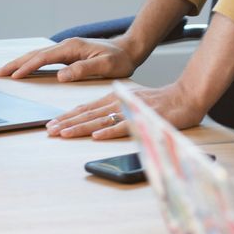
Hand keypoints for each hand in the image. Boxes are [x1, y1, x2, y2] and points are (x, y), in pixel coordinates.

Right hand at [0, 36, 138, 80]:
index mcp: (72, 48)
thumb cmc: (119, 59)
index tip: (14, 75)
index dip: (27, 67)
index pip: (44, 58)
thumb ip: (83, 69)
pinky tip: (25, 68)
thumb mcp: (105, 66)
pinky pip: (44, 58)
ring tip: (5, 71)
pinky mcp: (68, 54)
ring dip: (20, 62)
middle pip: (35, 54)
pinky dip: (31, 62)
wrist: (129, 50)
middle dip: (16, 63)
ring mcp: (66, 49)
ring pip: (38, 55)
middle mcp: (66, 46)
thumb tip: (60, 75)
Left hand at [45, 81, 207, 139]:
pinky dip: (109, 130)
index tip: (52, 124)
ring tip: (64, 133)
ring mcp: (129, 110)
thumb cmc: (159, 102)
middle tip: (49, 130)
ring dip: (80, 127)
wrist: (184, 97)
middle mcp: (117, 102)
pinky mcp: (142, 118)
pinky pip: (123, 126)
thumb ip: (115, 110)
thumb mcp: (130, 102)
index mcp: (114, 98)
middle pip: (87, 114)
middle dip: (67, 122)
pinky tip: (96, 136)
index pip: (86, 108)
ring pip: (100, 120)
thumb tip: (97, 123)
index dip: (68, 116)